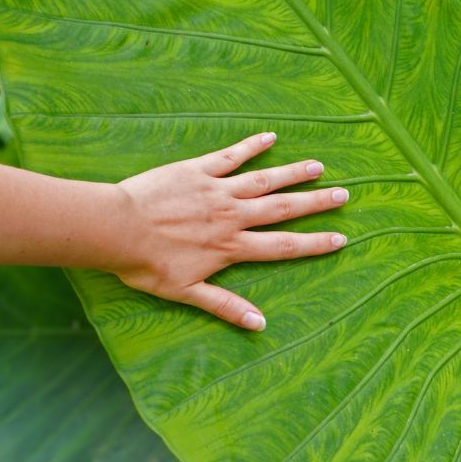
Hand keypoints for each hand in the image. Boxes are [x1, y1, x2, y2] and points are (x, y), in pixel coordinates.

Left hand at [111, 132, 348, 330]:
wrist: (116, 229)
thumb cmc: (146, 265)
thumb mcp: (186, 293)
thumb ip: (225, 306)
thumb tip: (260, 324)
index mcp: (231, 247)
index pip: (283, 246)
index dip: (314, 244)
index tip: (340, 239)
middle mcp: (232, 216)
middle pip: (283, 209)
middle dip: (315, 203)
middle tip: (344, 194)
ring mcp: (216, 190)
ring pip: (264, 180)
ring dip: (293, 173)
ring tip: (318, 166)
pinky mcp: (197, 170)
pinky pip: (230, 156)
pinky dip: (251, 146)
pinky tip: (270, 137)